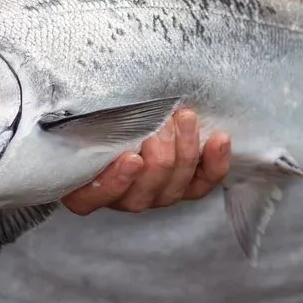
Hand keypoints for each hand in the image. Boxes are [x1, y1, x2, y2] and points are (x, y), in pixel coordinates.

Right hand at [60, 108, 231, 215]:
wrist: (128, 112)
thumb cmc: (98, 119)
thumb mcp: (83, 121)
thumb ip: (83, 122)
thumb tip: (82, 103)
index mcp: (86, 189)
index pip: (92, 198)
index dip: (115, 181)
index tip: (132, 157)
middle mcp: (122, 198)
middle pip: (143, 192)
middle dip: (158, 154)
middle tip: (161, 121)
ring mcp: (156, 195)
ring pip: (174, 188)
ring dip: (184, 150)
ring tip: (186, 118)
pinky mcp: (184, 187)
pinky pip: (202, 184)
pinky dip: (214, 163)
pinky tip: (219, 139)